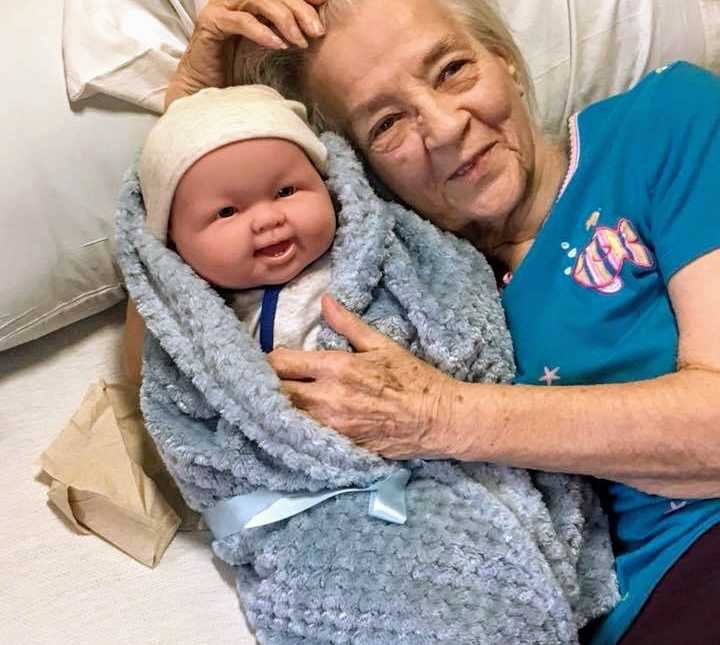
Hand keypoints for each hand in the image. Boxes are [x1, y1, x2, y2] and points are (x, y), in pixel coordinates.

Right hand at [167, 0, 326, 106]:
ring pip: (257, 1)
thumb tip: (314, 30)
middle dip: (299, 9)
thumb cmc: (236, 71)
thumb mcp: (268, 47)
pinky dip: (261, 32)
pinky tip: (278, 45)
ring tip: (300, 41)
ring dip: (284, 19)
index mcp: (249, 2)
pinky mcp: (210, 23)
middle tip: (317, 31)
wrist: (204, 90)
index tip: (323, 3)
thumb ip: (285, 33)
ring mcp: (221, 8)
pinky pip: (240, 21)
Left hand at [268, 294, 460, 458]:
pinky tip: (292, 425)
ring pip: (284, 418)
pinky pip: (304, 438)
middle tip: (264, 381)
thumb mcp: (381, 345)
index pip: (280, 363)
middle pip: (275, 393)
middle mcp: (328, 399)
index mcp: (336, 367)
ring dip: (276, 409)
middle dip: (266, 385)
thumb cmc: (413, 379)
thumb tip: (324, 301)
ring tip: (272, 402)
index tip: (269, 359)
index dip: (267, 360)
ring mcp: (331, 427)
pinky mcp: (339, 447)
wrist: (438, 419)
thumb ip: (348, 324)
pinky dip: (294, 430)